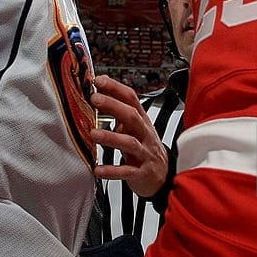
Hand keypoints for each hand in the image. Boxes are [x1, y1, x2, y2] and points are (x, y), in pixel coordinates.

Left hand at [91, 75, 168, 198]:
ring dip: (111, 137)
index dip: (115, 88)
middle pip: (132, 116)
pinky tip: (98, 169)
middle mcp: (144, 134)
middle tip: (94, 99)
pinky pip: (127, 171)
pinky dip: (112, 171)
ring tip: (93, 134)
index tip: (99, 80)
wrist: (162, 176)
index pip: (131, 99)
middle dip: (113, 106)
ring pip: (130, 143)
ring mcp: (144, 153)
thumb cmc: (144, 148)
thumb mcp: (134, 128)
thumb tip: (98, 95)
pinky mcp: (141, 173)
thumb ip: (118, 113)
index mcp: (141, 121)